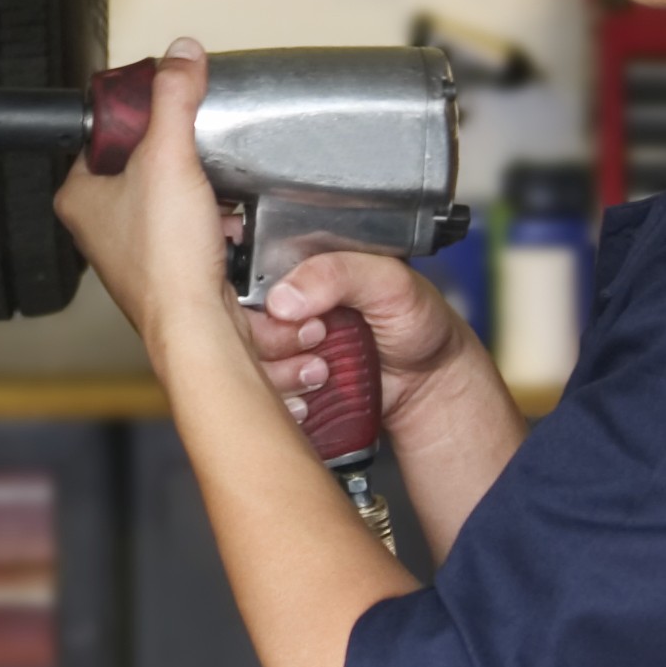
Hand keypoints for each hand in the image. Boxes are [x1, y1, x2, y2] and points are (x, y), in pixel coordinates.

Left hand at [52, 38, 236, 353]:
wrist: (198, 325)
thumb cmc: (165, 261)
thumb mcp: (169, 156)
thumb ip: (174, 98)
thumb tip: (181, 55)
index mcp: (78, 195)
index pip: (104, 133)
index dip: (139, 116)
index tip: (166, 106)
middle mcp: (99, 225)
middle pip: (142, 163)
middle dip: (179, 157)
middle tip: (195, 154)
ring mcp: (133, 250)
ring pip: (171, 197)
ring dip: (200, 192)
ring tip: (213, 192)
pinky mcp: (168, 269)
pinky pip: (192, 229)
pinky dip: (214, 223)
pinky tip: (225, 224)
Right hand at [245, 251, 491, 449]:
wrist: (430, 381)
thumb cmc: (416, 319)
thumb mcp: (389, 281)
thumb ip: (339, 272)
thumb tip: (282, 298)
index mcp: (298, 266)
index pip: (243, 270)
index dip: (252, 294)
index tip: (283, 310)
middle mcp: (280, 305)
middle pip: (235, 321)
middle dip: (272, 338)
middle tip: (316, 337)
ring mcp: (279, 348)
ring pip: (245, 361)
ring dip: (280, 372)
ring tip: (321, 369)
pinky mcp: (284, 386)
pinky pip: (261, 395)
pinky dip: (283, 400)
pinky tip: (310, 394)